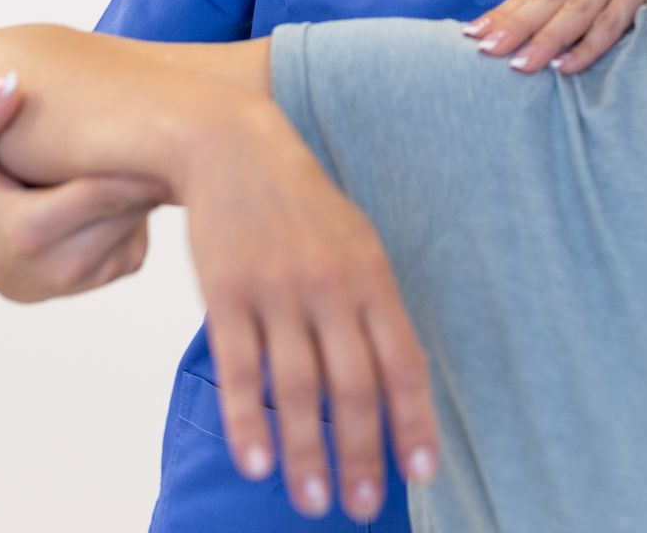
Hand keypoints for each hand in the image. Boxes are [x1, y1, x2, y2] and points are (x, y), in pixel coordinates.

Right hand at [0, 76, 170, 302]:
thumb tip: (9, 82)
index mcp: (27, 235)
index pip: (100, 191)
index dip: (122, 159)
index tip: (141, 124)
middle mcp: (65, 266)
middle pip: (128, 201)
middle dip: (139, 169)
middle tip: (149, 132)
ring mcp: (98, 275)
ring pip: (142, 211)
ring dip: (140, 185)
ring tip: (120, 159)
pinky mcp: (121, 270)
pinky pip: (148, 218)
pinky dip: (138, 204)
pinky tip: (115, 190)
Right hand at [174, 106, 437, 523]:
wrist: (235, 149)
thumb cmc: (304, 208)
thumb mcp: (357, 245)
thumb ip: (374, 311)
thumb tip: (396, 389)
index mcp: (373, 277)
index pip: (403, 362)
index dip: (413, 422)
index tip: (420, 474)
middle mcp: (331, 286)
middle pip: (353, 385)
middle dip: (361, 454)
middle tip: (362, 506)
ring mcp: (277, 290)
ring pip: (298, 386)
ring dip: (307, 452)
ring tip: (312, 502)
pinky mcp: (226, 293)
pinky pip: (241, 367)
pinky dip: (249, 420)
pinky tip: (257, 463)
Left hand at [465, 0, 646, 72]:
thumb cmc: (640, 23)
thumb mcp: (592, 14)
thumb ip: (558, 16)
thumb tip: (494, 38)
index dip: (503, 14)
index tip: (471, 37)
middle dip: (516, 28)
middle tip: (489, 52)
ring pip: (579, 9)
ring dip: (548, 40)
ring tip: (522, 65)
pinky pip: (612, 19)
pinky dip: (588, 46)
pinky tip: (566, 66)